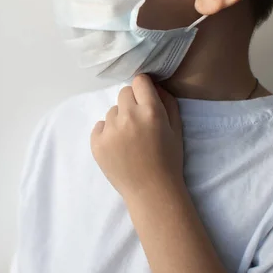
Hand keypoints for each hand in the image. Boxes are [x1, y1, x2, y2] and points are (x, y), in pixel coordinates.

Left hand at [91, 74, 184, 200]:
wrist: (151, 191)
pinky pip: (100, 126)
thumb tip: (154, 84)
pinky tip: (118, 148)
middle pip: (124, 93)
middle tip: (139, 122)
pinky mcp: (96, 142)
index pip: (140, 81)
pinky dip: (107, 133)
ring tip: (130, 140)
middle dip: (132, 102)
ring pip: (112, 111)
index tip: (145, 98)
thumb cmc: (168, 160)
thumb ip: (167, 102)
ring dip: (120, 119)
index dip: (143, 88)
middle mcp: (128, 117)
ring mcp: (110, 130)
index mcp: (150, 112)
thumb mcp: (176, 129)